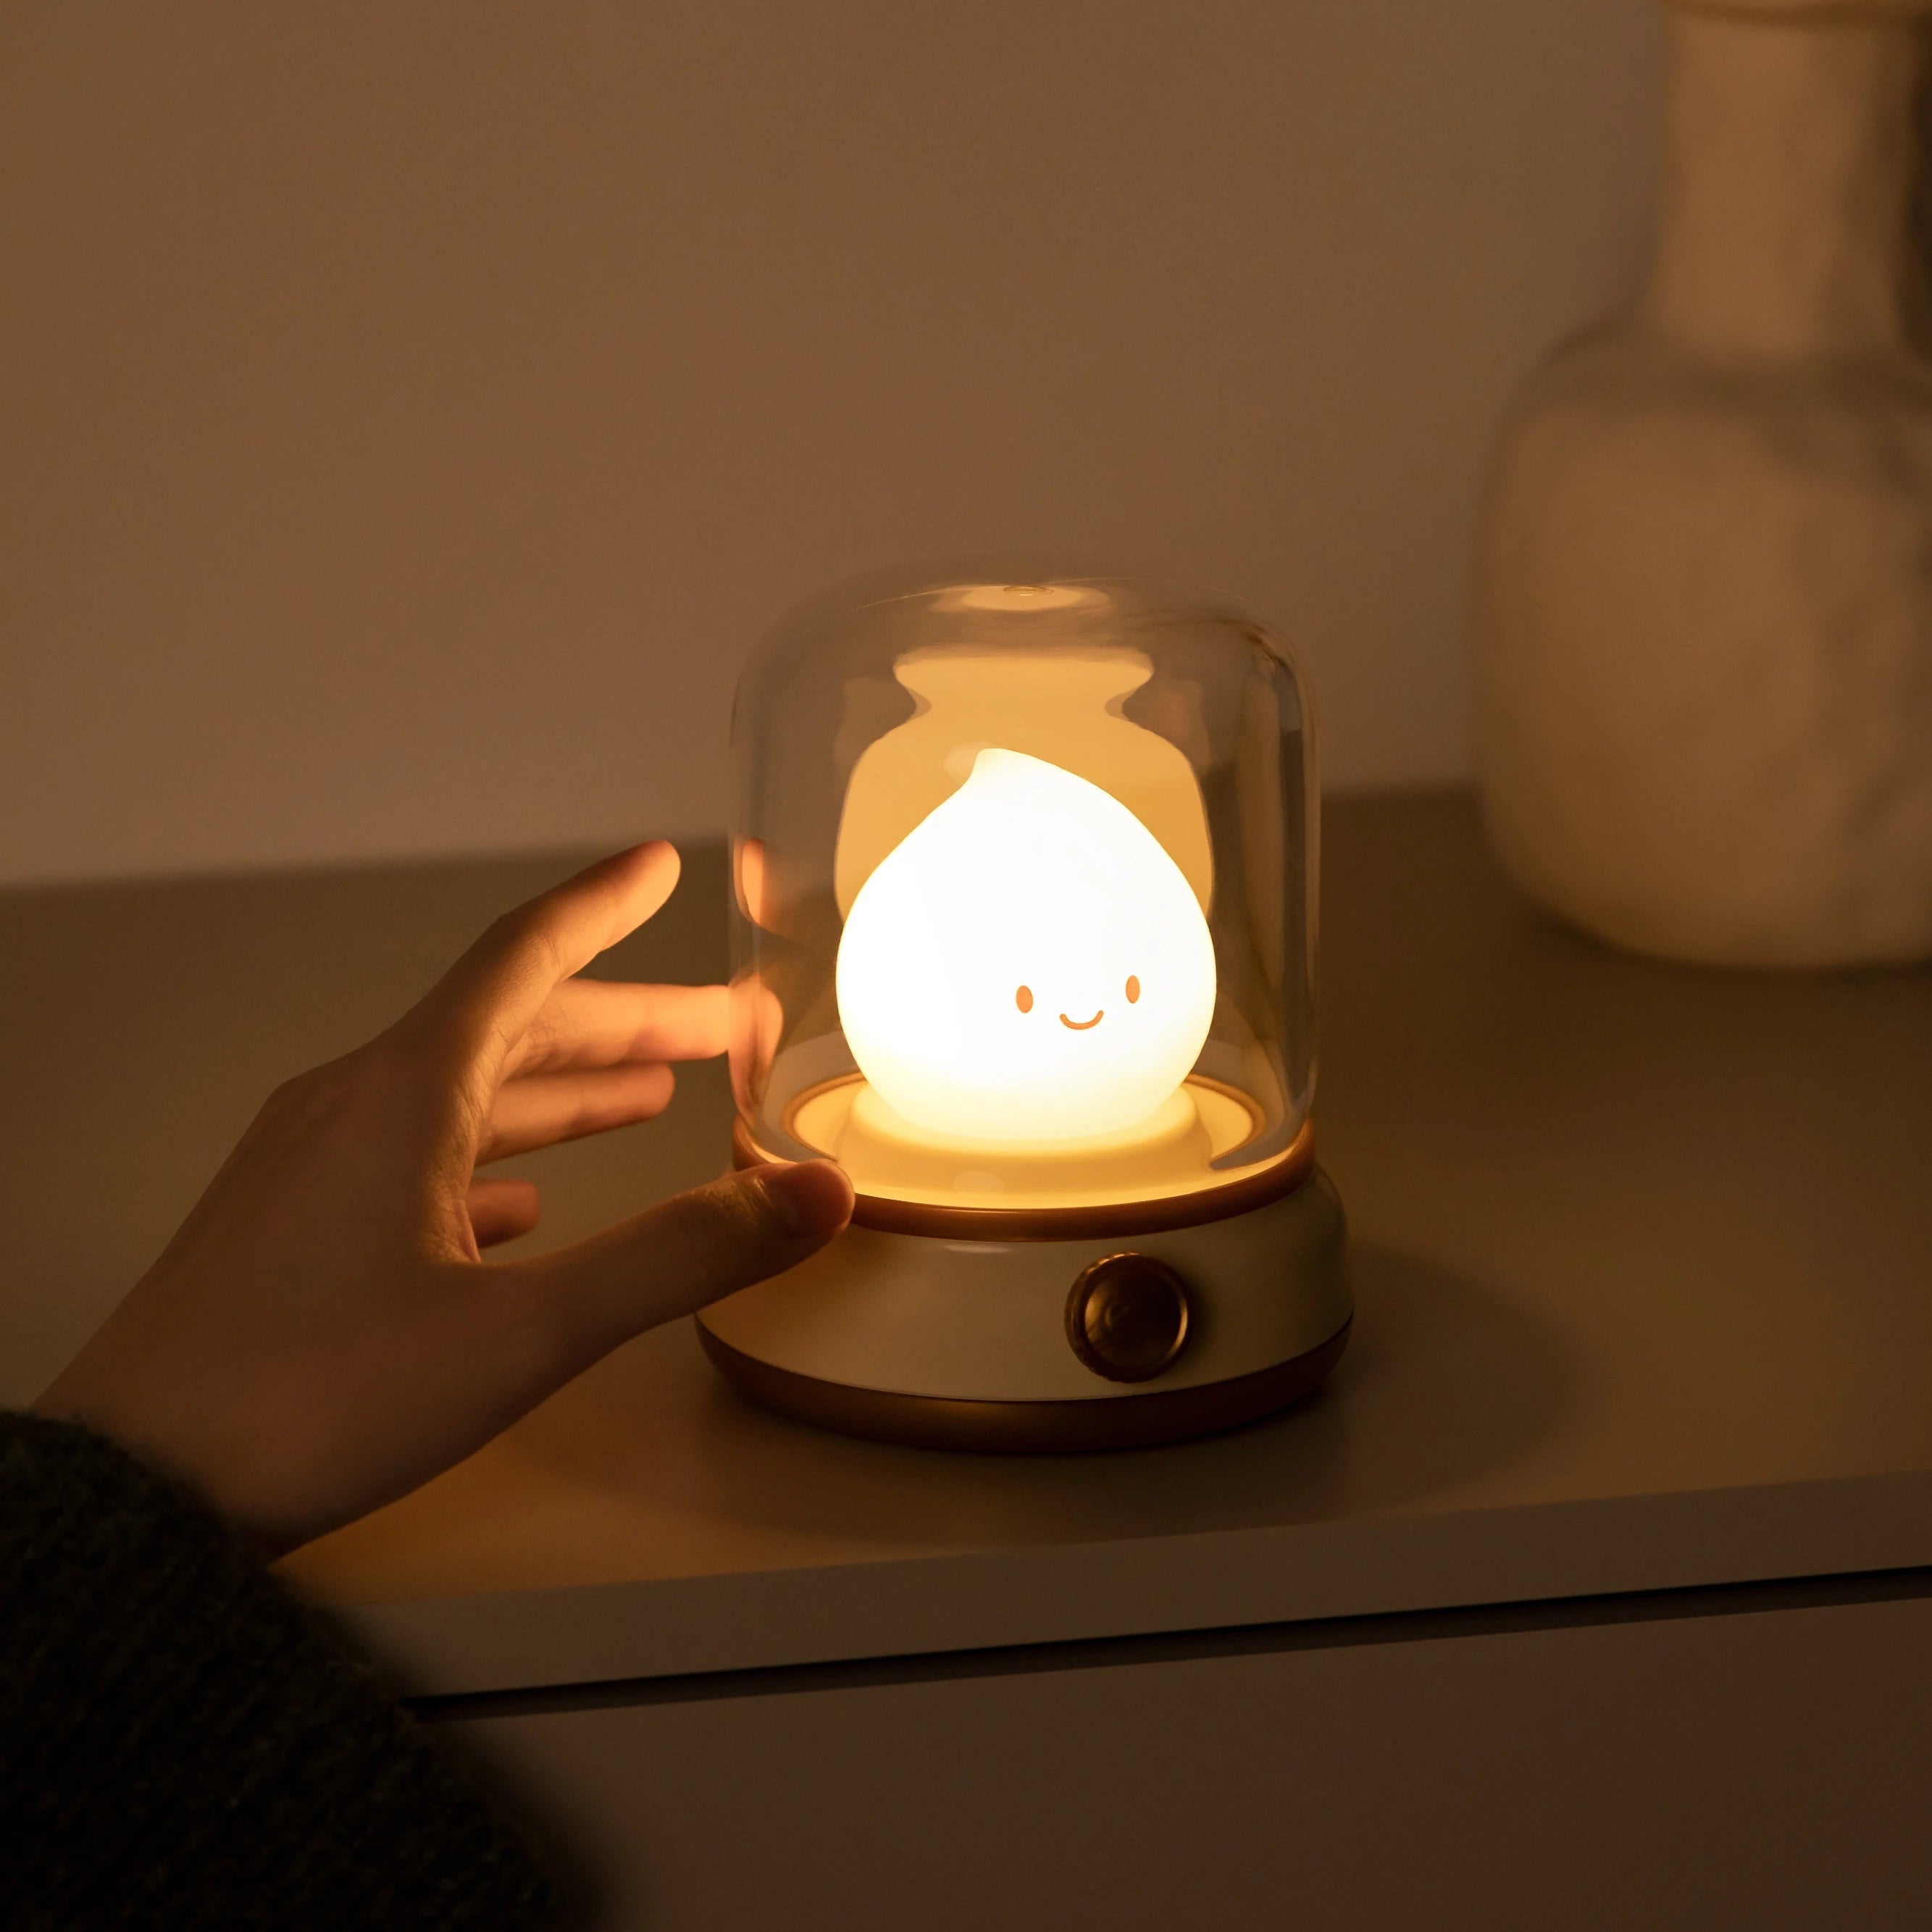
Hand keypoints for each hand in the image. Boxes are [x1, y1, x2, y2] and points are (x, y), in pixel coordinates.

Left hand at [34, 842, 851, 1553]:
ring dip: (563, 1091)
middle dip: (626, 1024)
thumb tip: (810, 1195)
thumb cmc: (307, 1398)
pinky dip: (490, 1161)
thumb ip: (678, 1256)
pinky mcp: (290, 1231)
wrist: (134, 1490)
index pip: (525, 959)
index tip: (658, 866)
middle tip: (715, 1028)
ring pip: (463, 1097)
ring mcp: (311, 1167)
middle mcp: (353, 1107)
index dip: (603, 906)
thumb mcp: (524, 1328)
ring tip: (644, 1099)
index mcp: (405, 1094)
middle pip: (511, 1031)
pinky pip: (411, 1163)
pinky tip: (522, 1204)